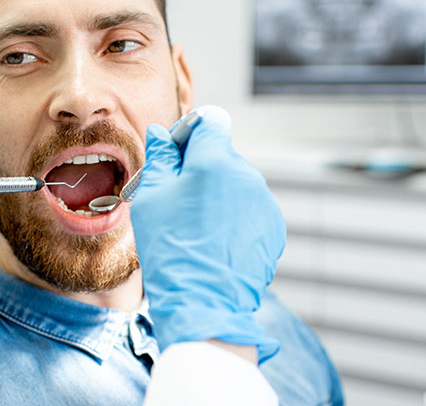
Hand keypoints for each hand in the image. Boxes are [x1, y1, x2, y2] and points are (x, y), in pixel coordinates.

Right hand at [130, 106, 284, 362]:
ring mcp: (264, 203)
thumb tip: (161, 134)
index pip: (209, 121)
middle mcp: (248, 175)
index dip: (189, 133)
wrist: (203, 303)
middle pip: (222, 156)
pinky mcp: (273, 229)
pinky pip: (250, 211)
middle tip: (177, 202)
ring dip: (217, 197)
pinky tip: (214, 244)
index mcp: (216, 161)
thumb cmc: (171, 249)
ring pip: (236, 185)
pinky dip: (234, 220)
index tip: (175, 155)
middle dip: (200, 171)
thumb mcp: (152, 198)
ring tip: (196, 230)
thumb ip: (161, 159)